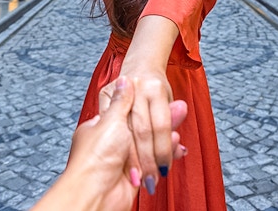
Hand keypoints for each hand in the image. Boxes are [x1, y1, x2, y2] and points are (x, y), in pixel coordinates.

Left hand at [30, 76, 187, 210]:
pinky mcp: (136, 174)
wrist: (96, 195)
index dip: (145, 106)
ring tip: (181, 129)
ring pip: (151, 142)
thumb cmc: (96, 157)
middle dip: (162, 123)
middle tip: (181, 109)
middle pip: (143, 128)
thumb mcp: (110, 121)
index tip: (161, 99)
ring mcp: (123, 157)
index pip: (128, 112)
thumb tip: (125, 80)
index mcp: (100, 125)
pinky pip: (155, 159)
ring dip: (168, 137)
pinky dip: (168, 153)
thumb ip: (121, 102)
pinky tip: (178, 146)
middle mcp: (110, 140)